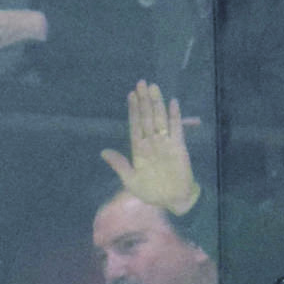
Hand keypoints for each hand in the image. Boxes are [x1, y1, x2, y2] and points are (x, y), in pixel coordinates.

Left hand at [100, 81, 200, 216]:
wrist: (174, 201)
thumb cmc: (152, 192)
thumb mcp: (131, 181)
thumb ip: (119, 165)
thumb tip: (103, 151)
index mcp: (139, 149)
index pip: (135, 124)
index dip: (133, 110)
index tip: (131, 95)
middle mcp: (152, 142)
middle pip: (147, 117)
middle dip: (144, 100)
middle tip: (141, 83)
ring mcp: (165, 143)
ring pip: (160, 119)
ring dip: (157, 103)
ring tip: (153, 88)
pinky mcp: (179, 147)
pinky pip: (177, 129)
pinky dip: (175, 116)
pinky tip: (173, 103)